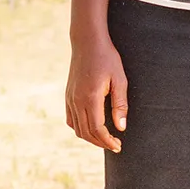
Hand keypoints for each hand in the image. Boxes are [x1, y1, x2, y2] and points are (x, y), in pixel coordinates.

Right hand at [66, 31, 128, 152]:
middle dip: (101, 143)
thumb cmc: (107, 58)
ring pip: (77, 129)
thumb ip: (120, 105)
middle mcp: (76, 100)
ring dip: (91, 138)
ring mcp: (70, 98)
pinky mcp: (68, 96)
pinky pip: (71, 120)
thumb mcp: (120, 80)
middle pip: (86, 132)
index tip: (119, 145)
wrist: (87, 42)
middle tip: (116, 145)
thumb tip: (121, 127)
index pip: (97, 129)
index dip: (108, 141)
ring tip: (106, 139)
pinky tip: (92, 128)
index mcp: (90, 97)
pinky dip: (80, 129)